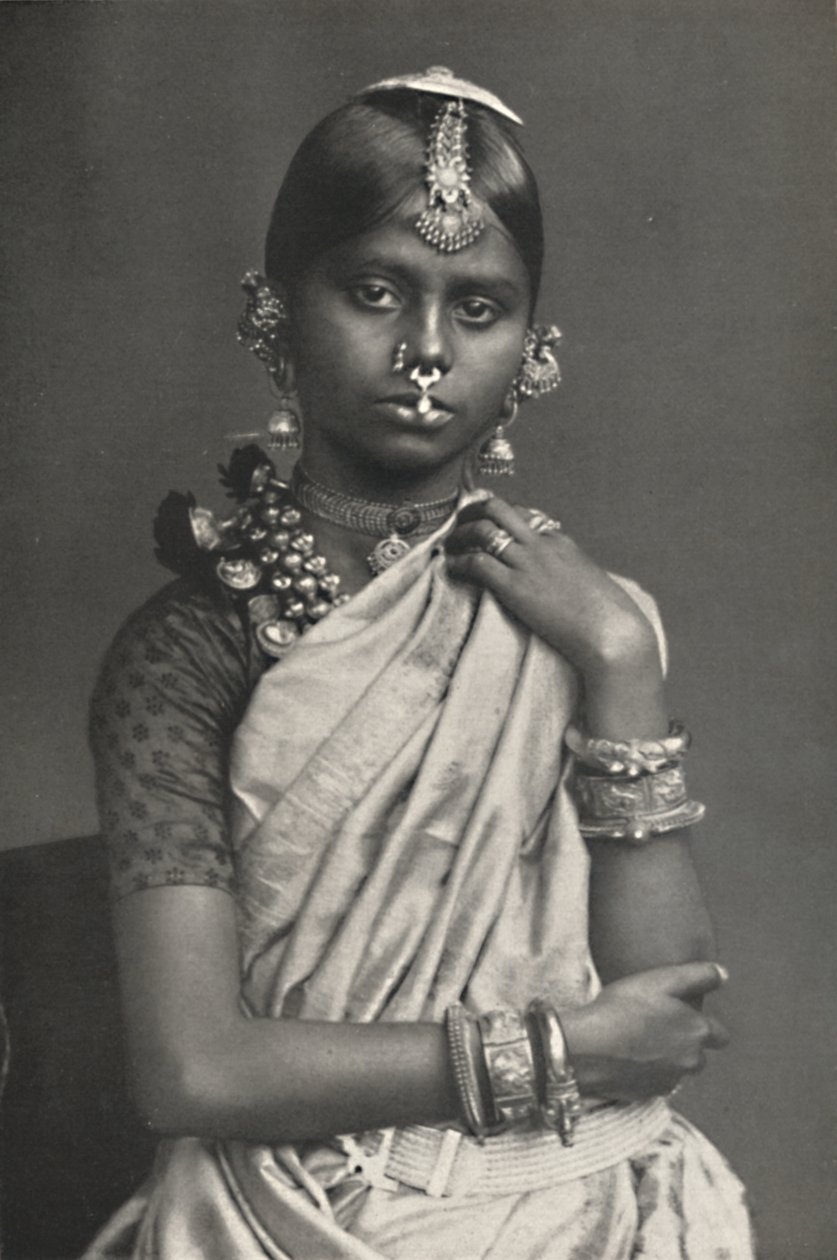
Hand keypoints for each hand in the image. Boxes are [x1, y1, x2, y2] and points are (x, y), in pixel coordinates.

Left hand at [445, 497, 657, 678]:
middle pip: (498, 509)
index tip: (486, 521)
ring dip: (459, 535)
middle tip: (460, 522)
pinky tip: (452, 568)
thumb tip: (558, 582)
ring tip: (449, 546)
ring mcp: (527, 563)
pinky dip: (458, 562)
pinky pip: (476, 563)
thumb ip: (567, 573)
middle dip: (472, 511)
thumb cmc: (605, 616)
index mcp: (560, 542)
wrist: (612, 631)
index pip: (523, 515)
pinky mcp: (514, 586)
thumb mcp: (587, 581)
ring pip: (482, 530)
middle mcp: (541, 544)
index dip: (500, 516)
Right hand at [560, 962, 730, 1100]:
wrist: (589, 1048)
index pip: (720, 1035)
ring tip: (640, 1041)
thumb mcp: (661, 979)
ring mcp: (670, 1081)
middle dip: (687, 1045)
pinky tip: (629, 1058)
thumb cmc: (624, 1008)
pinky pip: (656, 1083)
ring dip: (668, 1060)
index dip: (705, 1025)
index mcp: (697, 1032)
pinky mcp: (649, 1095)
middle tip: (659, 1027)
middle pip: (699, 1056)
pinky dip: (648, 1073)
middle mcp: (690, 1061)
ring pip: (678, 1070)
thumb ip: (698, 976)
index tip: (686, 1017)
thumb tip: (724, 974)